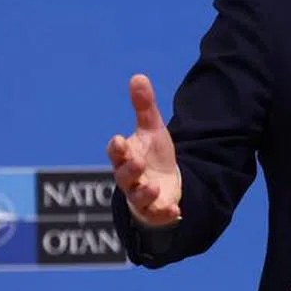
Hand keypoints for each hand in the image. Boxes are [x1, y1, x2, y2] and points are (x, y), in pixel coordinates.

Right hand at [106, 74, 181, 226]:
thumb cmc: (152, 155)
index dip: (117, 148)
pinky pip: (156, 214)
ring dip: (144, 193)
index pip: (116, 153)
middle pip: (124, 175)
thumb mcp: (152, 129)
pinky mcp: (154, 210)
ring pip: (137, 197)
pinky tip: (174, 210)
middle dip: (129, 170)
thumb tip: (138, 76)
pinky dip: (163, 213)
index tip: (120, 140)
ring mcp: (141, 196)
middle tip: (138, 162)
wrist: (164, 182)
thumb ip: (144, 107)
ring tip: (154, 187)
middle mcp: (130, 178)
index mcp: (126, 157)